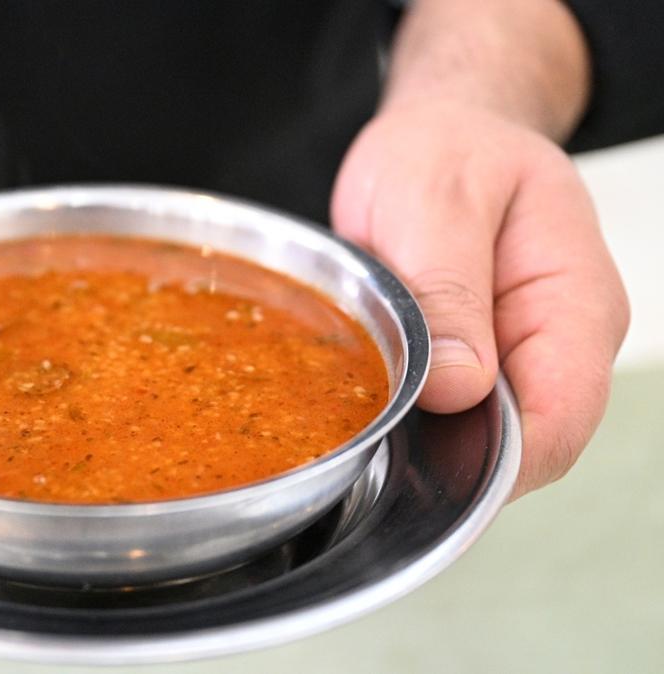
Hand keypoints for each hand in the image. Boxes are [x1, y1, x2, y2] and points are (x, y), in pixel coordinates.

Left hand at [331, 101, 628, 498]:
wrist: (440, 130)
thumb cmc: (446, 149)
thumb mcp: (437, 200)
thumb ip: (449, 290)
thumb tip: (461, 387)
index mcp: (575, 304)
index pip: (559, 422)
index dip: (493, 460)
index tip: (415, 456)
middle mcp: (559, 343)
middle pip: (521, 445)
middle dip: (449, 453)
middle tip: (368, 435)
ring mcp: (521, 356)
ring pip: (483, 436)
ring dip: (424, 437)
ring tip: (363, 412)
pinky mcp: (479, 361)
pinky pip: (452, 413)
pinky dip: (412, 416)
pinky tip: (371, 402)